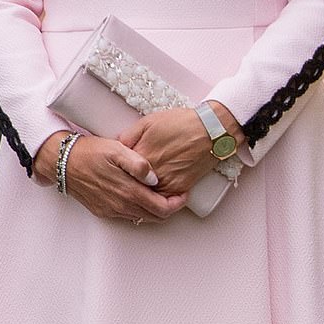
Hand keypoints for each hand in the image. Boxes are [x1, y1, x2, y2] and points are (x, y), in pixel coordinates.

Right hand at [33, 132, 186, 223]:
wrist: (64, 162)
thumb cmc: (92, 152)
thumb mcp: (118, 149)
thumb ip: (139, 165)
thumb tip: (155, 179)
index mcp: (128, 192)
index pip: (162, 209)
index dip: (177, 204)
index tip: (183, 193)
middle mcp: (121, 206)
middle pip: (155, 217)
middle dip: (169, 208)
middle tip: (175, 194)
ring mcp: (111, 211)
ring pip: (141, 218)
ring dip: (153, 209)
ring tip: (158, 193)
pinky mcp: (103, 211)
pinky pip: (127, 215)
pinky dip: (138, 208)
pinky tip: (138, 194)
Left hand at [118, 104, 242, 195]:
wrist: (209, 131)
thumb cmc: (180, 123)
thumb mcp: (148, 122)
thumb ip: (128, 136)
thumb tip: (116, 147)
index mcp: (140, 157)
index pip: (119, 171)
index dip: (116, 170)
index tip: (115, 169)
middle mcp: (150, 174)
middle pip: (131, 186)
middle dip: (125, 184)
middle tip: (122, 182)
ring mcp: (165, 183)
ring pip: (146, 197)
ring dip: (140, 194)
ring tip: (137, 188)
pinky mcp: (179, 189)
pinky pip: (163, 201)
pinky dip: (157, 198)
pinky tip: (153, 191)